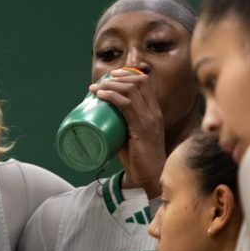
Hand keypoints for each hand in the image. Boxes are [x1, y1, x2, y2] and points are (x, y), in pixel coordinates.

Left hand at [92, 69, 166, 197]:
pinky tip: (101, 95)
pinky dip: (112, 97)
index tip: (113, 74)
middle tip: (100, 82)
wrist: (149, 176)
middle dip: (118, 77)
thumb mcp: (130, 135)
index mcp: (154, 112)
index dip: (129, 74)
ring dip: (111, 85)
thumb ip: (121, 125)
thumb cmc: (137, 158)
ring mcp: (150, 119)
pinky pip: (127, 105)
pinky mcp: (142, 128)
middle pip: (139, 82)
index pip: (146, 83)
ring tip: (95, 89)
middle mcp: (154, 112)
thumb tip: (99, 116)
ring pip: (131, 91)